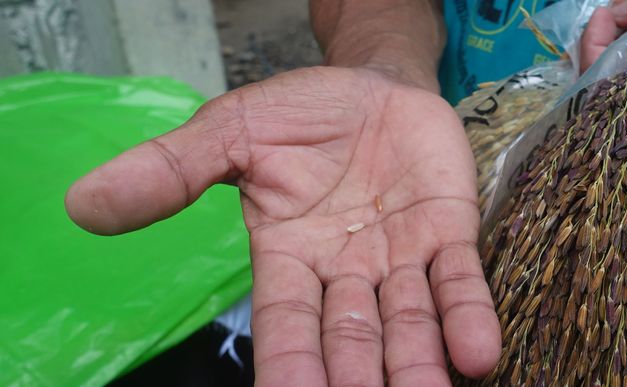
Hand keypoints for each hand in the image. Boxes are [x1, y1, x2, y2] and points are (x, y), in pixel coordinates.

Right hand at [65, 67, 500, 385]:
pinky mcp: (448, 232)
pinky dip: (467, 317)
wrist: (374, 83)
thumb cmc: (303, 115)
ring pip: (407, 325)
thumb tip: (84, 205)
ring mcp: (400, 257)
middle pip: (349, 340)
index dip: (289, 366)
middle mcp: (346, 272)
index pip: (285, 325)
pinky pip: (458, 281)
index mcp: (289, 259)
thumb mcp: (231, 133)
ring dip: (416, 367)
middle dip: (355, 380)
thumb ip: (172, 171)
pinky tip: (477, 355)